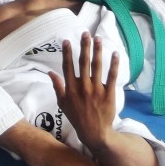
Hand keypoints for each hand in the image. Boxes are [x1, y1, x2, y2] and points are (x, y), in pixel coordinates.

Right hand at [48, 32, 119, 146]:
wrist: (94, 132)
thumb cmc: (77, 117)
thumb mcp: (62, 104)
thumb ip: (57, 87)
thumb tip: (50, 73)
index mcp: (71, 89)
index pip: (68, 67)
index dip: (67, 53)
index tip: (67, 40)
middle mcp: (82, 87)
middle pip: (83, 63)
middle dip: (84, 46)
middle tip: (86, 33)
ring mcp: (96, 90)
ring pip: (97, 67)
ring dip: (98, 51)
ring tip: (98, 39)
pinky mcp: (108, 94)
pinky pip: (112, 77)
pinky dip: (114, 65)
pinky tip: (115, 53)